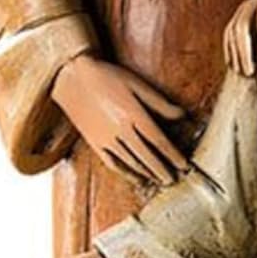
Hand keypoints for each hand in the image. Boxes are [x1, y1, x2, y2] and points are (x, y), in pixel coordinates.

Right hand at [52, 55, 190, 185]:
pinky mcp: (94, 143)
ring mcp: (106, 139)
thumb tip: (183, 115)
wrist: (72, 77)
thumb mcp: (137, 84)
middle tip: (174, 180)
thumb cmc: (108, 77)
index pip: (159, 141)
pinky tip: (137, 177)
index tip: (184, 165)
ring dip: (148, 173)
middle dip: (163, 170)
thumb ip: (160, 103)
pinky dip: (127, 173)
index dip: (173, 156)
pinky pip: (113, 163)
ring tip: (160, 180)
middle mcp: (120, 130)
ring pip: (131, 162)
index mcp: (133, 114)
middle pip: (147, 157)